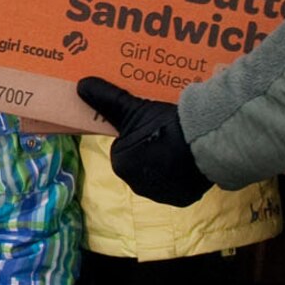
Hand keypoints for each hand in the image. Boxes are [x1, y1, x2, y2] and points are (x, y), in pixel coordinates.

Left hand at [76, 78, 210, 207]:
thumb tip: (82, 85)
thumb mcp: (133, 108)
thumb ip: (107, 98)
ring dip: (165, 165)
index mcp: (122, 165)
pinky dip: (182, 176)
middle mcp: (138, 186)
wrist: (202, 143)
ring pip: (158, 176)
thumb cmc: (164, 127)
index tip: (149, 127)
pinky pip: (178, 186)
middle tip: (166, 135)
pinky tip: (189, 161)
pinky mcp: (182, 199)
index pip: (123, 149)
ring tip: (179, 146)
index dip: (136, 137)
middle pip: (140, 164)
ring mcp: (161, 195)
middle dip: (150, 152)